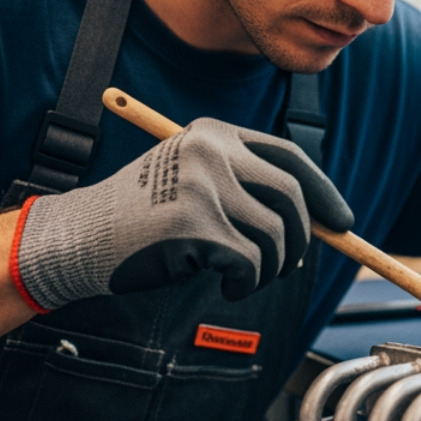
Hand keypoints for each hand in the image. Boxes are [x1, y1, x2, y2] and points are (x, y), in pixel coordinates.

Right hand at [13, 118, 352, 309]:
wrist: (77, 239)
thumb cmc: (141, 219)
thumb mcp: (194, 181)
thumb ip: (247, 186)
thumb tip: (320, 219)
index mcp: (214, 134)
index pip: (289, 157)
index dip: (323, 192)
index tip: (342, 222)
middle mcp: (211, 152)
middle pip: (291, 196)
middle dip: (300, 238)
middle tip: (286, 265)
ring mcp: (202, 186)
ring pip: (275, 236)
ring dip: (268, 268)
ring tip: (242, 277)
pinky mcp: (194, 225)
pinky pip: (250, 264)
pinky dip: (247, 284)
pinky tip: (225, 287)